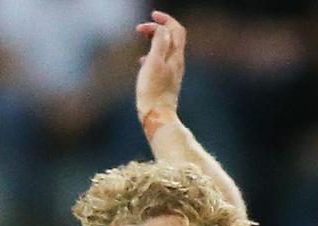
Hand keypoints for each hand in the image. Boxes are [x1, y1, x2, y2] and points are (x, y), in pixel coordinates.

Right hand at [134, 11, 185, 129]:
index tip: (151, 15)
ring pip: (166, 50)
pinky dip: (152, 55)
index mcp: (175, 57)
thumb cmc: (153, 91)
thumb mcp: (154, 63)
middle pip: (173, 38)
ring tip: (141, 37)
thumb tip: (162, 29)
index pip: (176, 31)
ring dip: (154, 39)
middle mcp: (177, 64)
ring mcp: (172, 73)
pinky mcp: (166, 82)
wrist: (158, 116)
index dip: (166, 20)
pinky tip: (141, 62)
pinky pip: (161, 63)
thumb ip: (159, 44)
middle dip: (159, 28)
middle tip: (140, 28)